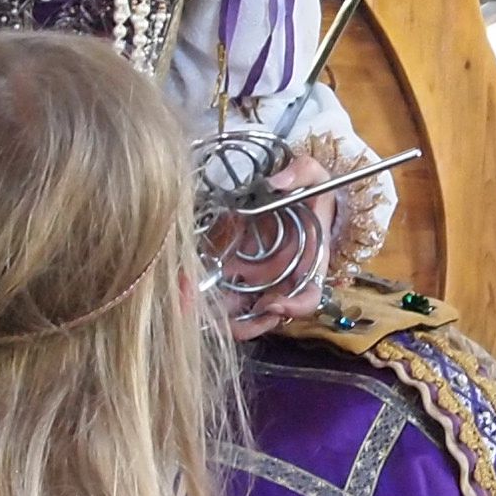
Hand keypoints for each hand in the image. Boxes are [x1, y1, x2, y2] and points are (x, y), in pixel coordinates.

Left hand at [202, 145, 337, 340]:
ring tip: (186, 301)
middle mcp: (280, 279)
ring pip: (237, 311)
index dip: (293, 308)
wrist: (290, 193)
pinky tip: (181, 284)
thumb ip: (302, 172)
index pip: (307, 298)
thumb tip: (276, 182)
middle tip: (211, 312)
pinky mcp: (232, 270)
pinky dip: (200, 294)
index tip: (273, 304)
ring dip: (214, 313)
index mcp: (307, 265)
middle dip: (240, 322)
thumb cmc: (307, 190)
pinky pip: (217, 290)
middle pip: (263, 316)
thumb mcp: (314, 176)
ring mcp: (255, 278)